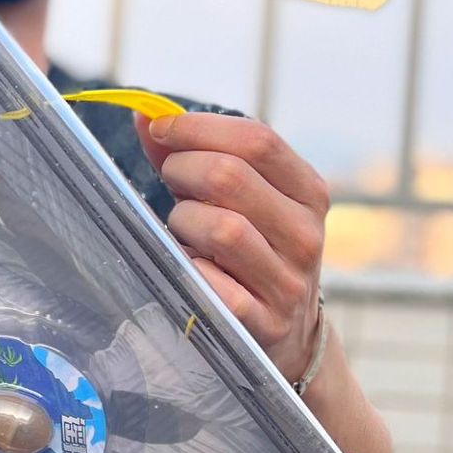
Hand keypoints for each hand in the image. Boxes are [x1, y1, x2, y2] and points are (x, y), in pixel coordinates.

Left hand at [136, 112, 327, 382]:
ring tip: (182, 230)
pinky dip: (188, 270)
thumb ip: (195, 157)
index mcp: (308, 193)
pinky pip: (211, 284)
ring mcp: (288, 282)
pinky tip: (187, 269)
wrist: (288, 337)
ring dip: (182, 222)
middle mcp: (306, 234)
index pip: (257, 140)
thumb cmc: (249, 253)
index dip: (199, 127)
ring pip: (221, 228)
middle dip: (182, 170)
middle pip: (230, 177)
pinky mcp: (263, 324)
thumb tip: (144, 115)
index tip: (161, 130)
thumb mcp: (240, 203)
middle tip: (169, 181)